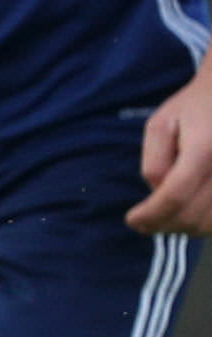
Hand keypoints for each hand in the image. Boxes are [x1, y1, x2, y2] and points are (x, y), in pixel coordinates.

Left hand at [135, 65, 211, 233]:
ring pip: (211, 225)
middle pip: (194, 216)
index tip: (132, 220)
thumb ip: (155, 162)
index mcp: (205, 148)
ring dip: (184, 228)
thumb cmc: (193, 108)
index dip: (151, 215)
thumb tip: (158, 194)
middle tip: (145, 222)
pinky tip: (189, 213)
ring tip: (166, 215)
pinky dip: (204, 225)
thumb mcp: (161, 126)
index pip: (175, 195)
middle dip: (163, 224)